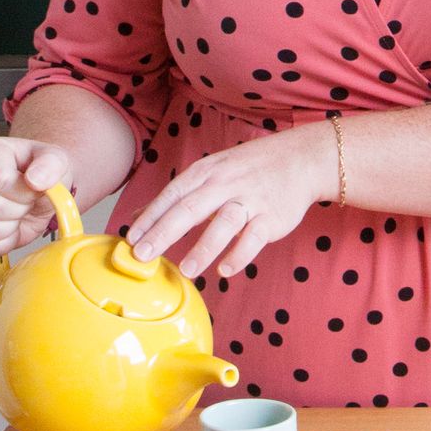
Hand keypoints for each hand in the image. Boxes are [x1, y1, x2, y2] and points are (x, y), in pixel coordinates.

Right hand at [0, 136, 73, 259]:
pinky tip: (9, 227)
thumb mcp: (56, 160)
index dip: (25, 192)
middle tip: (25, 201)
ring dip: (10, 229)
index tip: (34, 188)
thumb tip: (34, 180)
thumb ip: (51, 165)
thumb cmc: (40, 172)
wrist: (36, 190)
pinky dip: (3, 243)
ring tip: (16, 213)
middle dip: (20, 210)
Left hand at [125, 126, 334, 278]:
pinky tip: (225, 270)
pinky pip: (254, 238)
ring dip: (203, 248)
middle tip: (143, 256)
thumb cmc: (247, 169)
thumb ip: (175, 197)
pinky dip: (239, 255)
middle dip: (164, 233)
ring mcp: (250, 200)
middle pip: (190, 209)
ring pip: (224, 224)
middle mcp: (225, 184)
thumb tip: (136, 217)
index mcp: (205, 173)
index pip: (172, 196)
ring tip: (186, 270)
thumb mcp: (209, 172)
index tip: (130, 241)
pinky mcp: (272, 217)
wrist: (300, 159)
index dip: (150, 219)